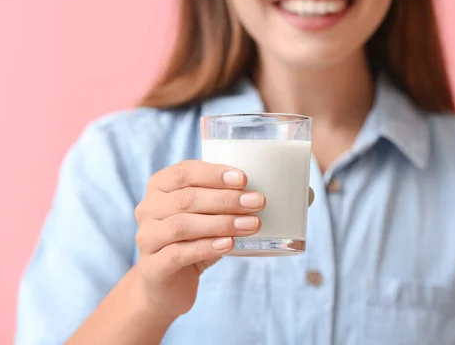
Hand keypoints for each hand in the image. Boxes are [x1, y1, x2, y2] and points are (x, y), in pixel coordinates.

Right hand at [133, 160, 313, 317]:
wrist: (167, 283)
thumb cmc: (197, 238)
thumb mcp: (214, 214)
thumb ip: (243, 199)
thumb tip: (308, 194)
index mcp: (161, 185)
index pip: (184, 171)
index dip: (214, 173)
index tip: (245, 178)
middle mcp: (148, 208)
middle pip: (187, 198)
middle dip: (227, 199)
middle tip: (259, 202)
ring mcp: (146, 237)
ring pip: (184, 225)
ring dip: (222, 222)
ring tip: (252, 224)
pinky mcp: (153, 267)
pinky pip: (179, 253)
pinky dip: (207, 247)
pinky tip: (229, 245)